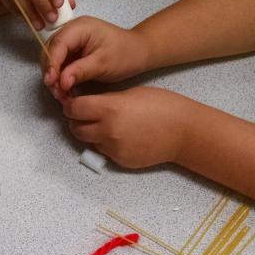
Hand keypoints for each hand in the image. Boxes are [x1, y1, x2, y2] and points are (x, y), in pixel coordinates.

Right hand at [43, 17, 151, 95]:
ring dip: (54, 77)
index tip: (50, 82)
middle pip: (50, 51)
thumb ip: (80, 71)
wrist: (138, 52)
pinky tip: (65, 90)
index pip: (58, 44)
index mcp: (79, 28)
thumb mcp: (103, 63)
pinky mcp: (73, 52)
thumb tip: (61, 81)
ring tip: (61, 94)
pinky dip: (61, 78)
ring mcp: (71, 42)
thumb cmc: (124, 54)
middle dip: (51, 72)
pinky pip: (61, 65)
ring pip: (53, 59)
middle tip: (56, 92)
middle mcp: (71, 31)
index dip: (51, 63)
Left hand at [62, 87, 195, 168]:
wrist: (183, 131)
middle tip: (83, 114)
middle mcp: (107, 131)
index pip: (74, 109)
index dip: (71, 105)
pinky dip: (104, 144)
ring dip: (89, 133)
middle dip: (76, 120)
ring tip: (103, 125)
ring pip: (88, 141)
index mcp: (109, 109)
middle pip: (75, 128)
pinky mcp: (120, 160)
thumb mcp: (131, 94)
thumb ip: (107, 100)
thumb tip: (89, 104)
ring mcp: (113, 148)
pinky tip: (118, 136)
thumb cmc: (162, 106)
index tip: (73, 103)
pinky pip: (103, 151)